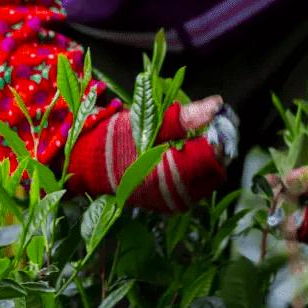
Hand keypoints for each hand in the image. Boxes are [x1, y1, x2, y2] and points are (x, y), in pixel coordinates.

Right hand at [68, 96, 229, 211]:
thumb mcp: (147, 122)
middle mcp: (174, 195)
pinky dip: (197, 168)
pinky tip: (187, 152)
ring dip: (208, 156)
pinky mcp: (170, 204)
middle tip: (210, 124)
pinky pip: (196, 186)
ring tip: (196, 137)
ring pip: (209, 178)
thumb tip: (217, 104)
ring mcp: (173, 202)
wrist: (87, 168)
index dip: (221, 133)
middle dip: (217, 145)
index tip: (220, 115)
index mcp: (169, 175)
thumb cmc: (113, 142)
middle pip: (216, 168)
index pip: (213, 155)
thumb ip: (184, 116)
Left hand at [275, 142, 307, 242]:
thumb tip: (287, 182)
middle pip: (298, 228)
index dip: (282, 205)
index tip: (270, 185)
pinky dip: (298, 203)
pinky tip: (286, 186)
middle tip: (268, 182)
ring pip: (301, 224)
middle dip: (282, 204)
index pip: (301, 225)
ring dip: (288, 203)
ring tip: (272, 182)